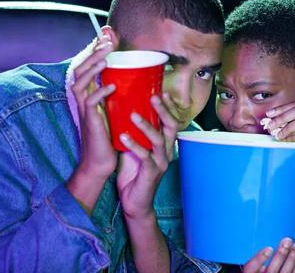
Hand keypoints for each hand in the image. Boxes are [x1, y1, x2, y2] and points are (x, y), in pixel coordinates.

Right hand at [67, 36, 117, 211]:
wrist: (100, 163)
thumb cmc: (110, 137)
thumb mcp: (113, 112)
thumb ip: (117, 96)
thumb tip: (135, 80)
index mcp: (88, 96)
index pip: (87, 68)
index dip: (93, 51)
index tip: (105, 36)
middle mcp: (83, 101)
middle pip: (80, 69)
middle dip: (92, 53)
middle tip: (105, 39)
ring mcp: (84, 111)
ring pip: (81, 83)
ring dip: (92, 68)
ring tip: (105, 56)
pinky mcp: (90, 123)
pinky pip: (91, 104)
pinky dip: (100, 93)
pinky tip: (112, 86)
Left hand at [117, 94, 178, 219]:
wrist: (134, 203)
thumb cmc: (133, 174)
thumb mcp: (135, 149)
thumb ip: (134, 133)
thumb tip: (123, 112)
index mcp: (163, 144)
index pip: (171, 122)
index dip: (168, 107)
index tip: (161, 92)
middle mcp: (166, 152)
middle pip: (171, 127)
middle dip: (163, 111)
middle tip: (153, 97)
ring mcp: (161, 163)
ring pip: (159, 140)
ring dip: (147, 127)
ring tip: (133, 115)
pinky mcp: (152, 173)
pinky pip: (145, 157)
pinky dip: (135, 146)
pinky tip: (123, 137)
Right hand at [243, 238, 294, 272]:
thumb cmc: (257, 269)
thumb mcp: (250, 265)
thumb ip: (252, 258)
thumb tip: (256, 242)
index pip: (251, 268)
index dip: (259, 259)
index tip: (268, 249)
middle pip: (272, 270)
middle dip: (281, 255)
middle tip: (287, 241)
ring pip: (286, 272)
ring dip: (293, 258)